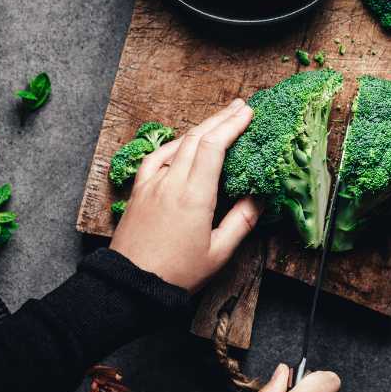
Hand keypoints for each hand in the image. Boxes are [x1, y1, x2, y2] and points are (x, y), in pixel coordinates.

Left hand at [110, 99, 261, 291]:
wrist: (130, 285)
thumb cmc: (177, 274)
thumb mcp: (218, 252)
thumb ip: (241, 221)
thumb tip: (259, 198)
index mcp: (194, 196)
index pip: (213, 147)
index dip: (232, 125)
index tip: (249, 112)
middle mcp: (171, 183)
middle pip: (197, 137)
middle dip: (221, 118)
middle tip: (241, 106)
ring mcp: (151, 184)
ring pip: (177, 144)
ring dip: (200, 128)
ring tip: (219, 120)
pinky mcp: (139, 191)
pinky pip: (156, 157)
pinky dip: (173, 144)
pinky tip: (182, 142)